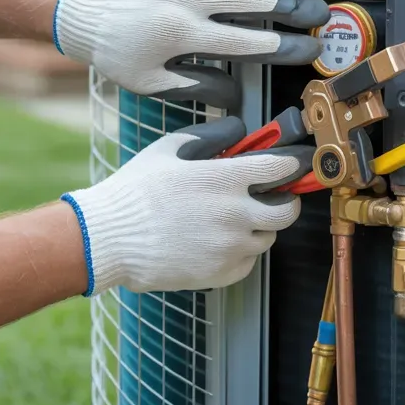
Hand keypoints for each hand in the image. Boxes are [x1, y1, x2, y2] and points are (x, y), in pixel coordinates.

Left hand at [52, 0, 328, 107]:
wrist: (85, 14)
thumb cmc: (119, 53)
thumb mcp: (151, 83)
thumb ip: (196, 89)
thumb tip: (236, 99)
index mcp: (182, 35)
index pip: (247, 43)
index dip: (285, 47)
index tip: (310, 49)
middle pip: (252, 0)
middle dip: (293, 6)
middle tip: (319, 12)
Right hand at [61, 117, 312, 294]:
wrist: (109, 237)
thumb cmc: (136, 190)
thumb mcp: (171, 148)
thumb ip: (212, 137)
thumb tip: (240, 131)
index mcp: (225, 179)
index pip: (282, 168)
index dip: (293, 164)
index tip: (294, 165)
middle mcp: (235, 214)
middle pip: (288, 210)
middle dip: (285, 200)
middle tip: (272, 196)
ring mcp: (230, 248)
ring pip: (267, 237)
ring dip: (258, 226)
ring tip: (230, 219)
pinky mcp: (221, 273)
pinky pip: (247, 262)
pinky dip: (240, 252)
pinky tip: (215, 241)